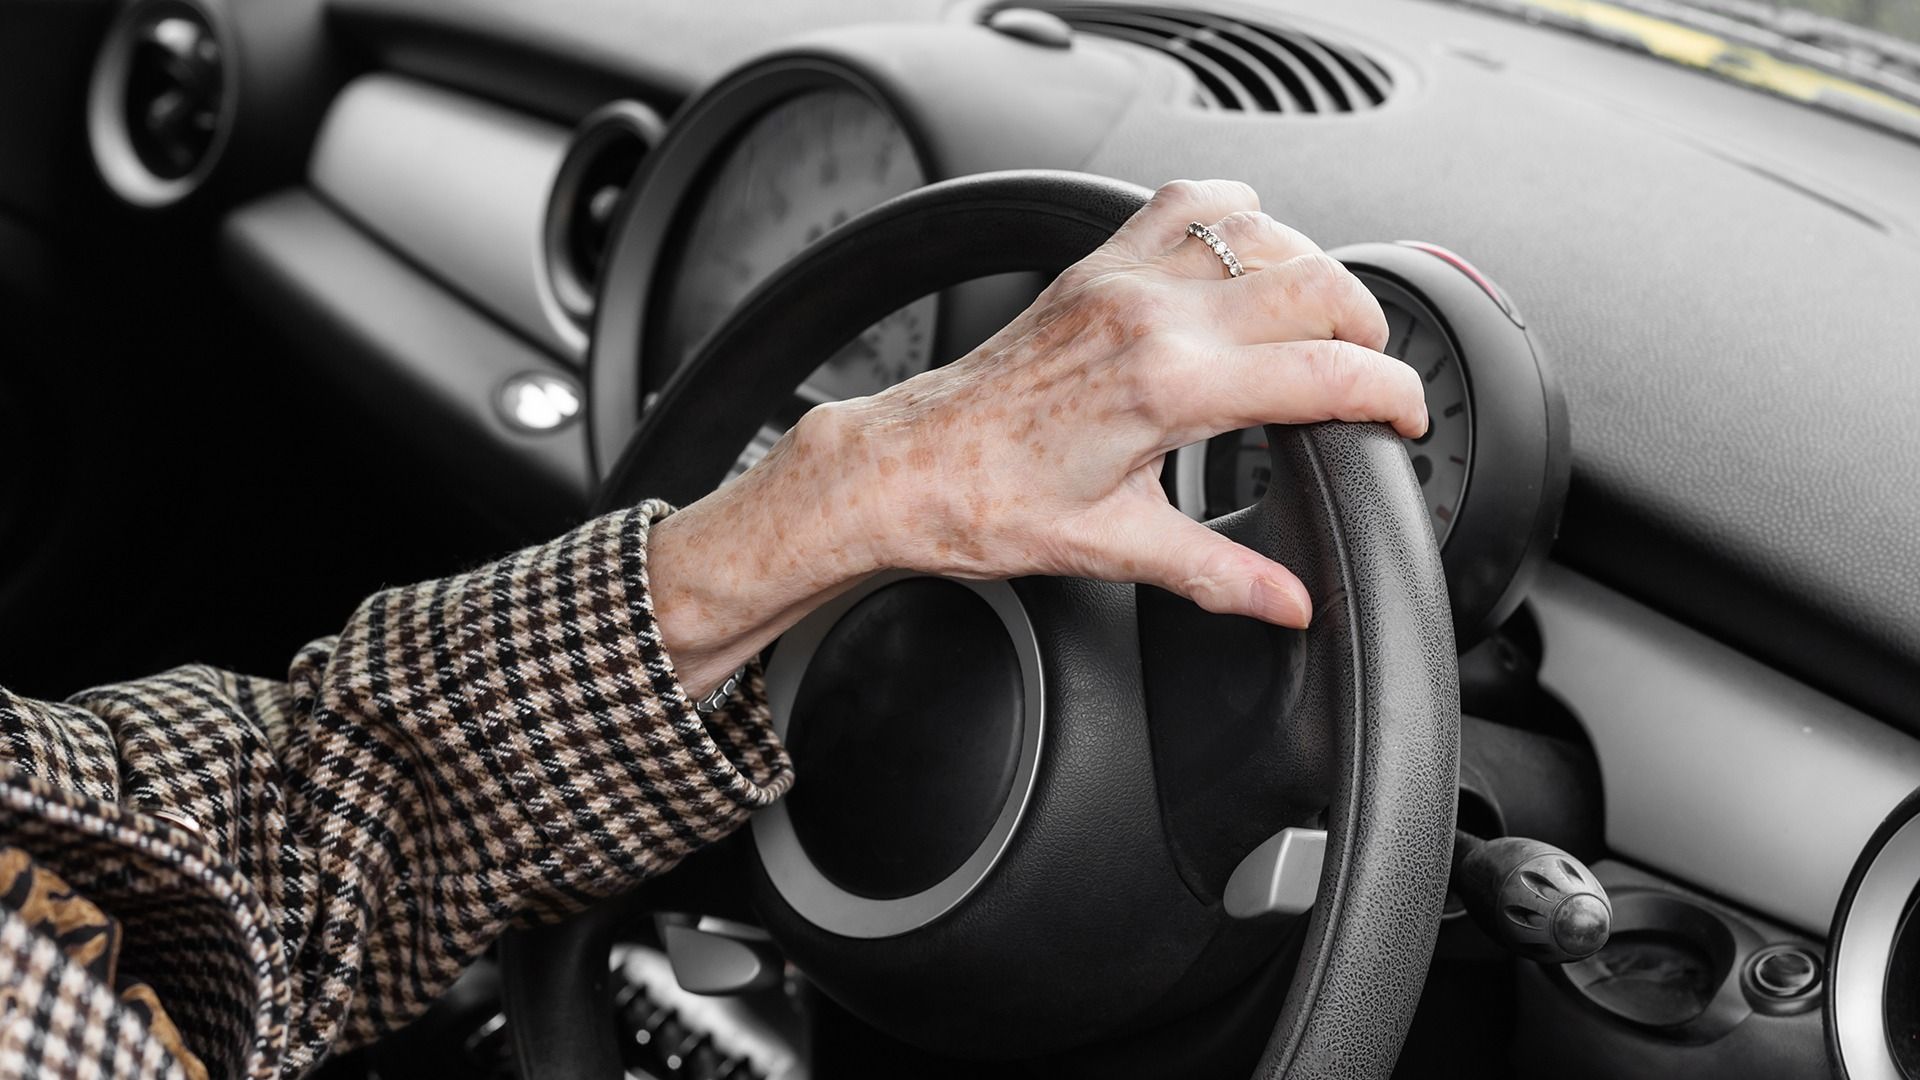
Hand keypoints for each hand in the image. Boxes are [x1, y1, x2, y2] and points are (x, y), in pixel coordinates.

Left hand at [649, 179, 1427, 692]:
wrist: (904, 468)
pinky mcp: (1094, 267)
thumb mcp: (1117, 547)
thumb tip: (1292, 602)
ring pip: (1261, 230)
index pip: (1327, 372)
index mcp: (1168, 386)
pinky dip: (1236, 216)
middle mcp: (1151, 314)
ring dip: (1311, 268)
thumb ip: (1221, 573)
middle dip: (1369, 329)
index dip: (1392, 393)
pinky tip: (1247, 252)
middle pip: (1316, 284)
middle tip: (1373, 378)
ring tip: (1323, 323)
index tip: (1409, 417)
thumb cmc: (990, 505)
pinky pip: (1185, 205)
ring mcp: (1121, 279)